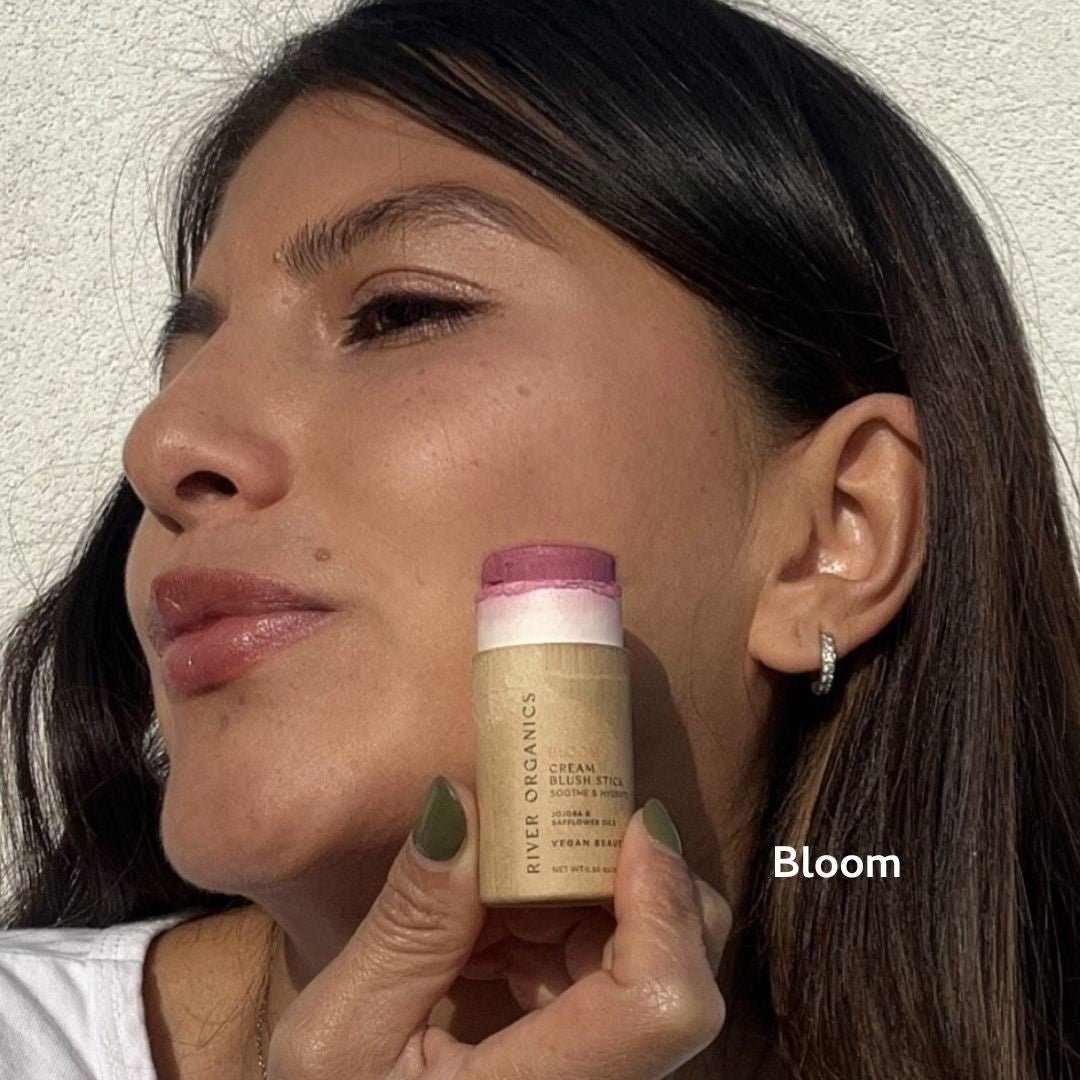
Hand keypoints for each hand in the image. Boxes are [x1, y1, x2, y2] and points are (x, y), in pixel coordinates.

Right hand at [267, 775, 731, 1078]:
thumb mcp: (339, 1033)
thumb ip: (409, 924)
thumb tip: (462, 802)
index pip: (663, 1004)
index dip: (663, 900)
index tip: (631, 821)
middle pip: (675, 976)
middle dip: (618, 884)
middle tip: (538, 833)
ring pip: (647, 972)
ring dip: (578, 906)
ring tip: (483, 898)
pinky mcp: (587, 1069)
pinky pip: (610, 988)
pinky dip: (559, 939)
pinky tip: (489, 938)